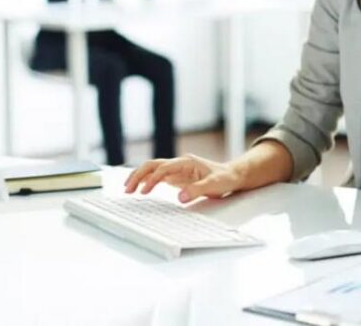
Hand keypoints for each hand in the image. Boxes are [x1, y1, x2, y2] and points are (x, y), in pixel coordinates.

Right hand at [123, 154, 244, 203]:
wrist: (233, 175)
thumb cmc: (225, 178)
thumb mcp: (215, 185)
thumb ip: (197, 190)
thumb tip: (179, 197)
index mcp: (187, 162)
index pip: (163, 168)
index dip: (152, 179)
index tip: (144, 191)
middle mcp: (179, 163)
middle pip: (152, 165)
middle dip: (138, 175)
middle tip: (128, 189)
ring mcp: (177, 169)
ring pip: (153, 169)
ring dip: (139, 177)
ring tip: (128, 189)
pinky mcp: (177, 176)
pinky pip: (158, 176)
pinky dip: (147, 181)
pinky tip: (139, 188)